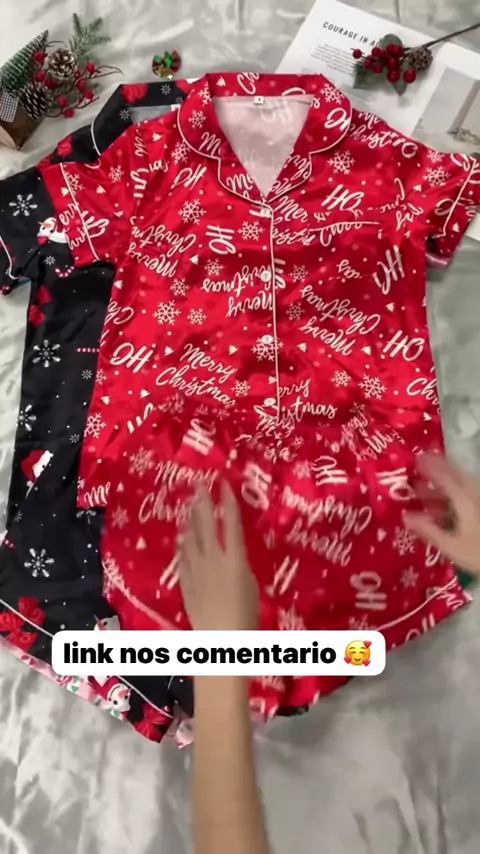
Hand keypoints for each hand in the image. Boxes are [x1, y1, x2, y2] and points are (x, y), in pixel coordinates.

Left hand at [178, 481, 258, 630]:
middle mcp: (213, 559)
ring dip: (190, 520)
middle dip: (202, 501)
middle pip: (206, 523)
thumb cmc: (246, 616)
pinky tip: (182, 537)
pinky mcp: (185, 582)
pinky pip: (183, 557)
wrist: (221, 640)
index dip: (228, 500)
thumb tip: (232, 553)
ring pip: (191, 538)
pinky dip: (183, 544)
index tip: (223, 483)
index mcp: (235, 558)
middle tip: (197, 484)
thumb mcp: (251, 584)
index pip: (231, 522)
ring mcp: (196, 570)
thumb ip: (240, 564)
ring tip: (189, 505)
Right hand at [404, 453, 479, 574]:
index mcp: (465, 501)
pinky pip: (467, 494)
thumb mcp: (452, 546)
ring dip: (445, 481)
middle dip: (439, 468)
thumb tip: (405, 516)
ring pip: (463, 484)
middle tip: (421, 464)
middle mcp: (474, 495)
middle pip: (456, 475)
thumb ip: (429, 530)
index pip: (445, 477)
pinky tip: (445, 504)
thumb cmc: (479, 554)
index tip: (416, 458)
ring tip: (427, 485)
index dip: (431, 466)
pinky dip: (453, 493)